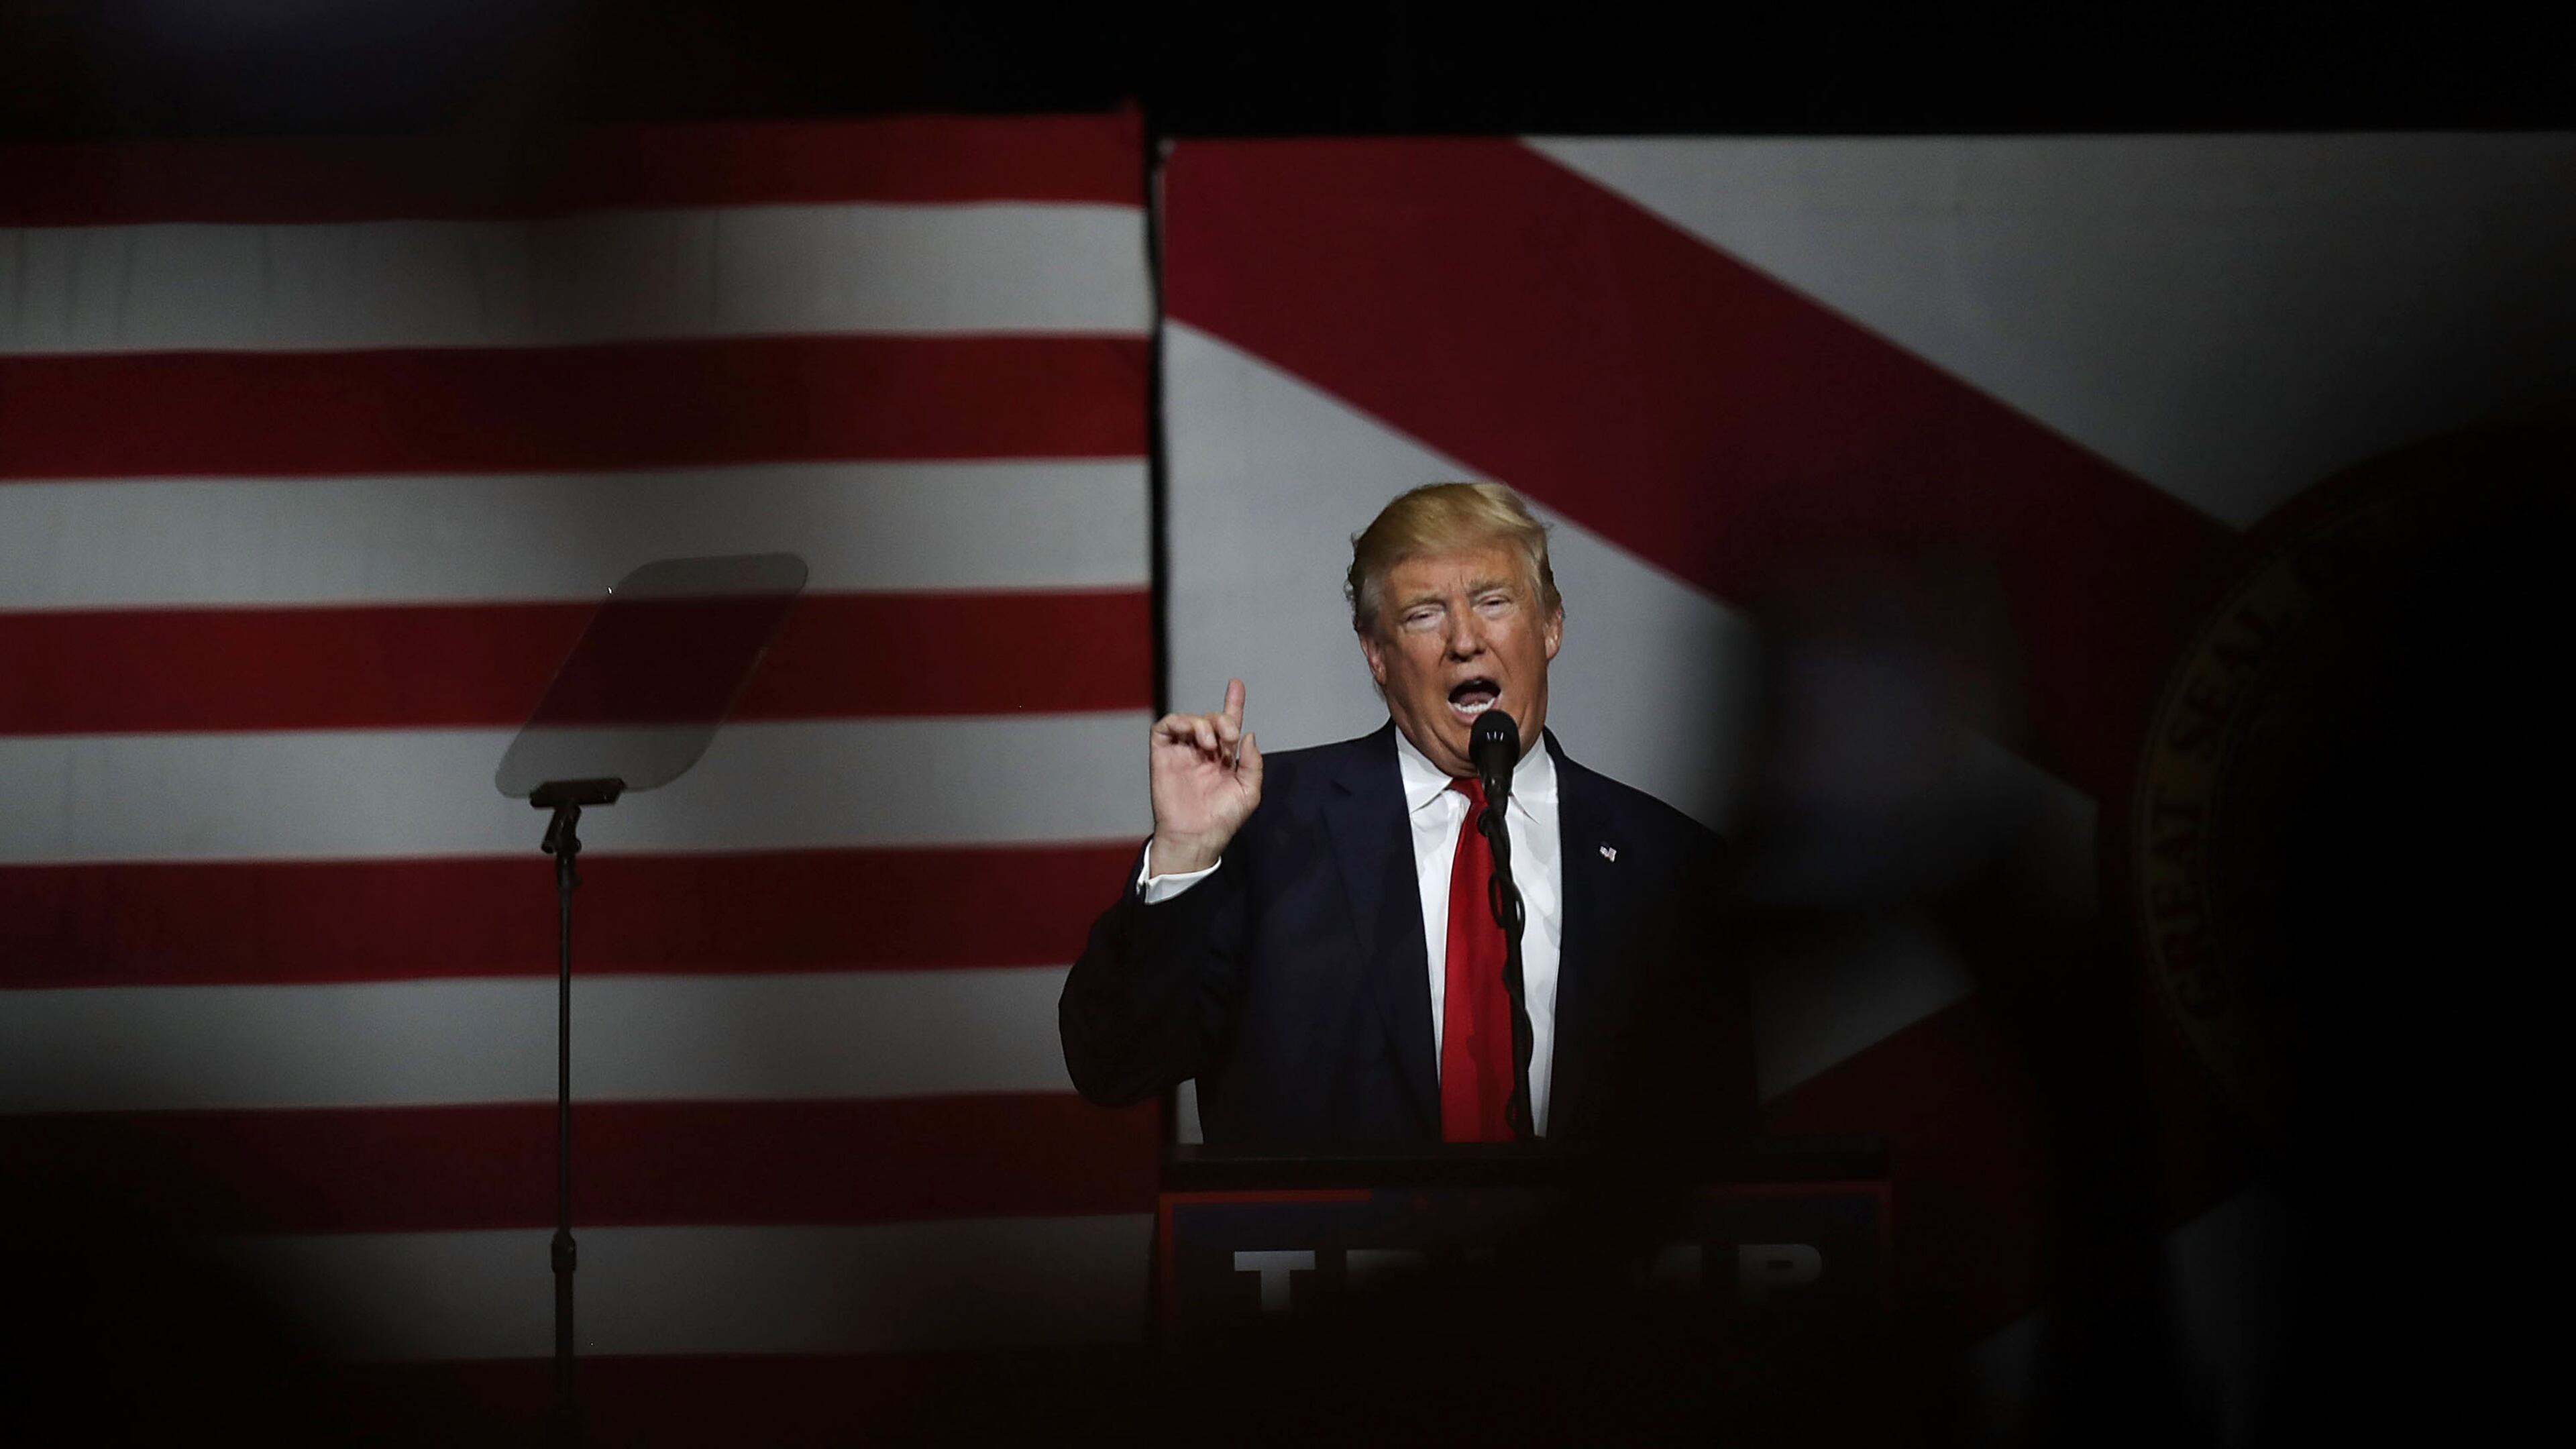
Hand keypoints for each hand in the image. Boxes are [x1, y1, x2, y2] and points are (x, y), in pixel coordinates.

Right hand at [1148, 678, 1262, 875]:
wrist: (1197, 836)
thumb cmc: (1223, 819)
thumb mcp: (1249, 792)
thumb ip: (1252, 763)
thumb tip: (1248, 734)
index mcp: (1224, 758)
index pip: (1228, 725)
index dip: (1233, 703)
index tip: (1236, 684)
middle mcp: (1203, 752)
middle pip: (1212, 719)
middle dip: (1223, 720)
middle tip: (1229, 739)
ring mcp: (1182, 752)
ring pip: (1190, 720)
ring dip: (1203, 724)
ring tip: (1211, 745)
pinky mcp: (1163, 755)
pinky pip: (1165, 727)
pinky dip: (1179, 722)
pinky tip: (1193, 737)